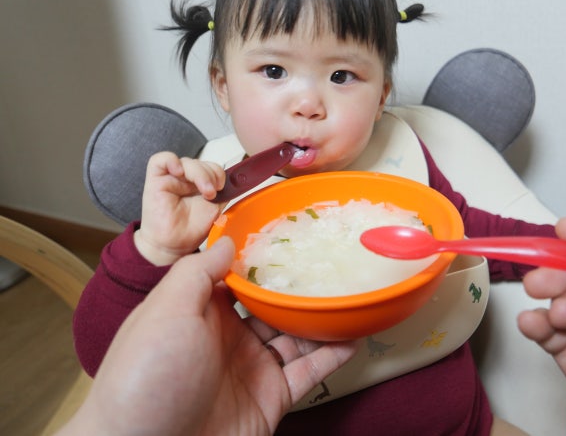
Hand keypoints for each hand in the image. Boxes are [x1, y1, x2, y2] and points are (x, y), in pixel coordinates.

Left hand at [59, 237, 357, 435]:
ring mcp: (252, 367)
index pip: (237, 276)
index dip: (262, 256)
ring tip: (351, 291)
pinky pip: (309, 372)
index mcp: (200, 312)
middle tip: (332, 259)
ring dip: (322, 316)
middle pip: (273, 303)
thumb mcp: (165, 312)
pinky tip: (354, 334)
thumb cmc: (146, 379)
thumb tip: (226, 240)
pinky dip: (333, 354)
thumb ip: (197, 272)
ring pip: (297, 334)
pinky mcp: (271, 398)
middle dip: (300, 284)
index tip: (292, 233)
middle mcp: (228, 337)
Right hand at [135, 151, 226, 264]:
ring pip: (187, 161)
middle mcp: (186, 178)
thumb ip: (224, 192)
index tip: (223, 187)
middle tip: (212, 193)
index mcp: (200, 183)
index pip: (212, 167)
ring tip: (204, 192)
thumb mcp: (216, 208)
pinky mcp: (155, 180)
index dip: (219, 173)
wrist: (174, 246)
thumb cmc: (191, 229)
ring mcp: (171, 178)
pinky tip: (180, 172)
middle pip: (201, 162)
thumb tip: (238, 179)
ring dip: (200, 173)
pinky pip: (161, 159)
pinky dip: (172, 161)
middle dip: (212, 175)